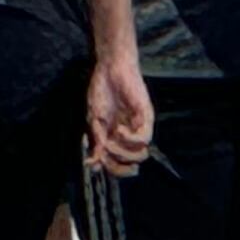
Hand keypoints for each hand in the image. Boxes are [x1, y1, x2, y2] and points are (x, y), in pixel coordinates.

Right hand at [86, 52, 154, 176]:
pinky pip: (144, 138)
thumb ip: (96, 142)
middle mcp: (131, 135)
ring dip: (122, 151)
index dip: (114, 170)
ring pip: (140, 154)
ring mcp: (140, 127)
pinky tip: (119, 128)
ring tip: (111, 137)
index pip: (121, 163)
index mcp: (117, 137)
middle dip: (118, 163)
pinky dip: (130, 138)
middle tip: (106, 149)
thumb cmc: (101, 91)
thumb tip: (93, 165)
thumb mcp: (93, 120)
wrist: (110, 69)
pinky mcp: (146, 117)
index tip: (100, 167)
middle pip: (133, 163)